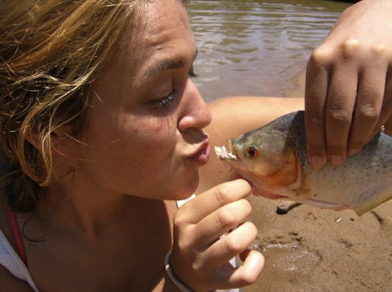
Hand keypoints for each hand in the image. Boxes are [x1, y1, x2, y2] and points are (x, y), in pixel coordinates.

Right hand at [170, 179, 263, 290]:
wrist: (184, 273)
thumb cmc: (197, 235)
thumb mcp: (194, 214)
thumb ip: (215, 199)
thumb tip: (245, 181)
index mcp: (185, 217)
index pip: (219, 195)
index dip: (240, 188)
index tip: (245, 189)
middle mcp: (190, 240)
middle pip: (227, 216)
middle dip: (244, 208)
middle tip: (244, 210)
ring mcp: (202, 263)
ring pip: (236, 243)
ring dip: (249, 232)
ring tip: (246, 231)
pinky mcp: (217, 282)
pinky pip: (245, 275)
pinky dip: (256, 261)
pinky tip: (250, 254)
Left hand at [305, 0, 391, 167]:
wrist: (378, 13)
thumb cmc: (344, 46)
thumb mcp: (324, 63)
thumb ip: (321, 94)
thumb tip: (321, 137)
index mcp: (320, 62)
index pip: (315, 111)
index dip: (316, 141)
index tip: (318, 161)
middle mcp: (346, 59)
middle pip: (339, 116)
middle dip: (337, 145)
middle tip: (336, 160)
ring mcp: (375, 60)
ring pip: (367, 113)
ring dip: (359, 139)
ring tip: (352, 150)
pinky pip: (390, 104)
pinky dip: (381, 125)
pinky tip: (372, 135)